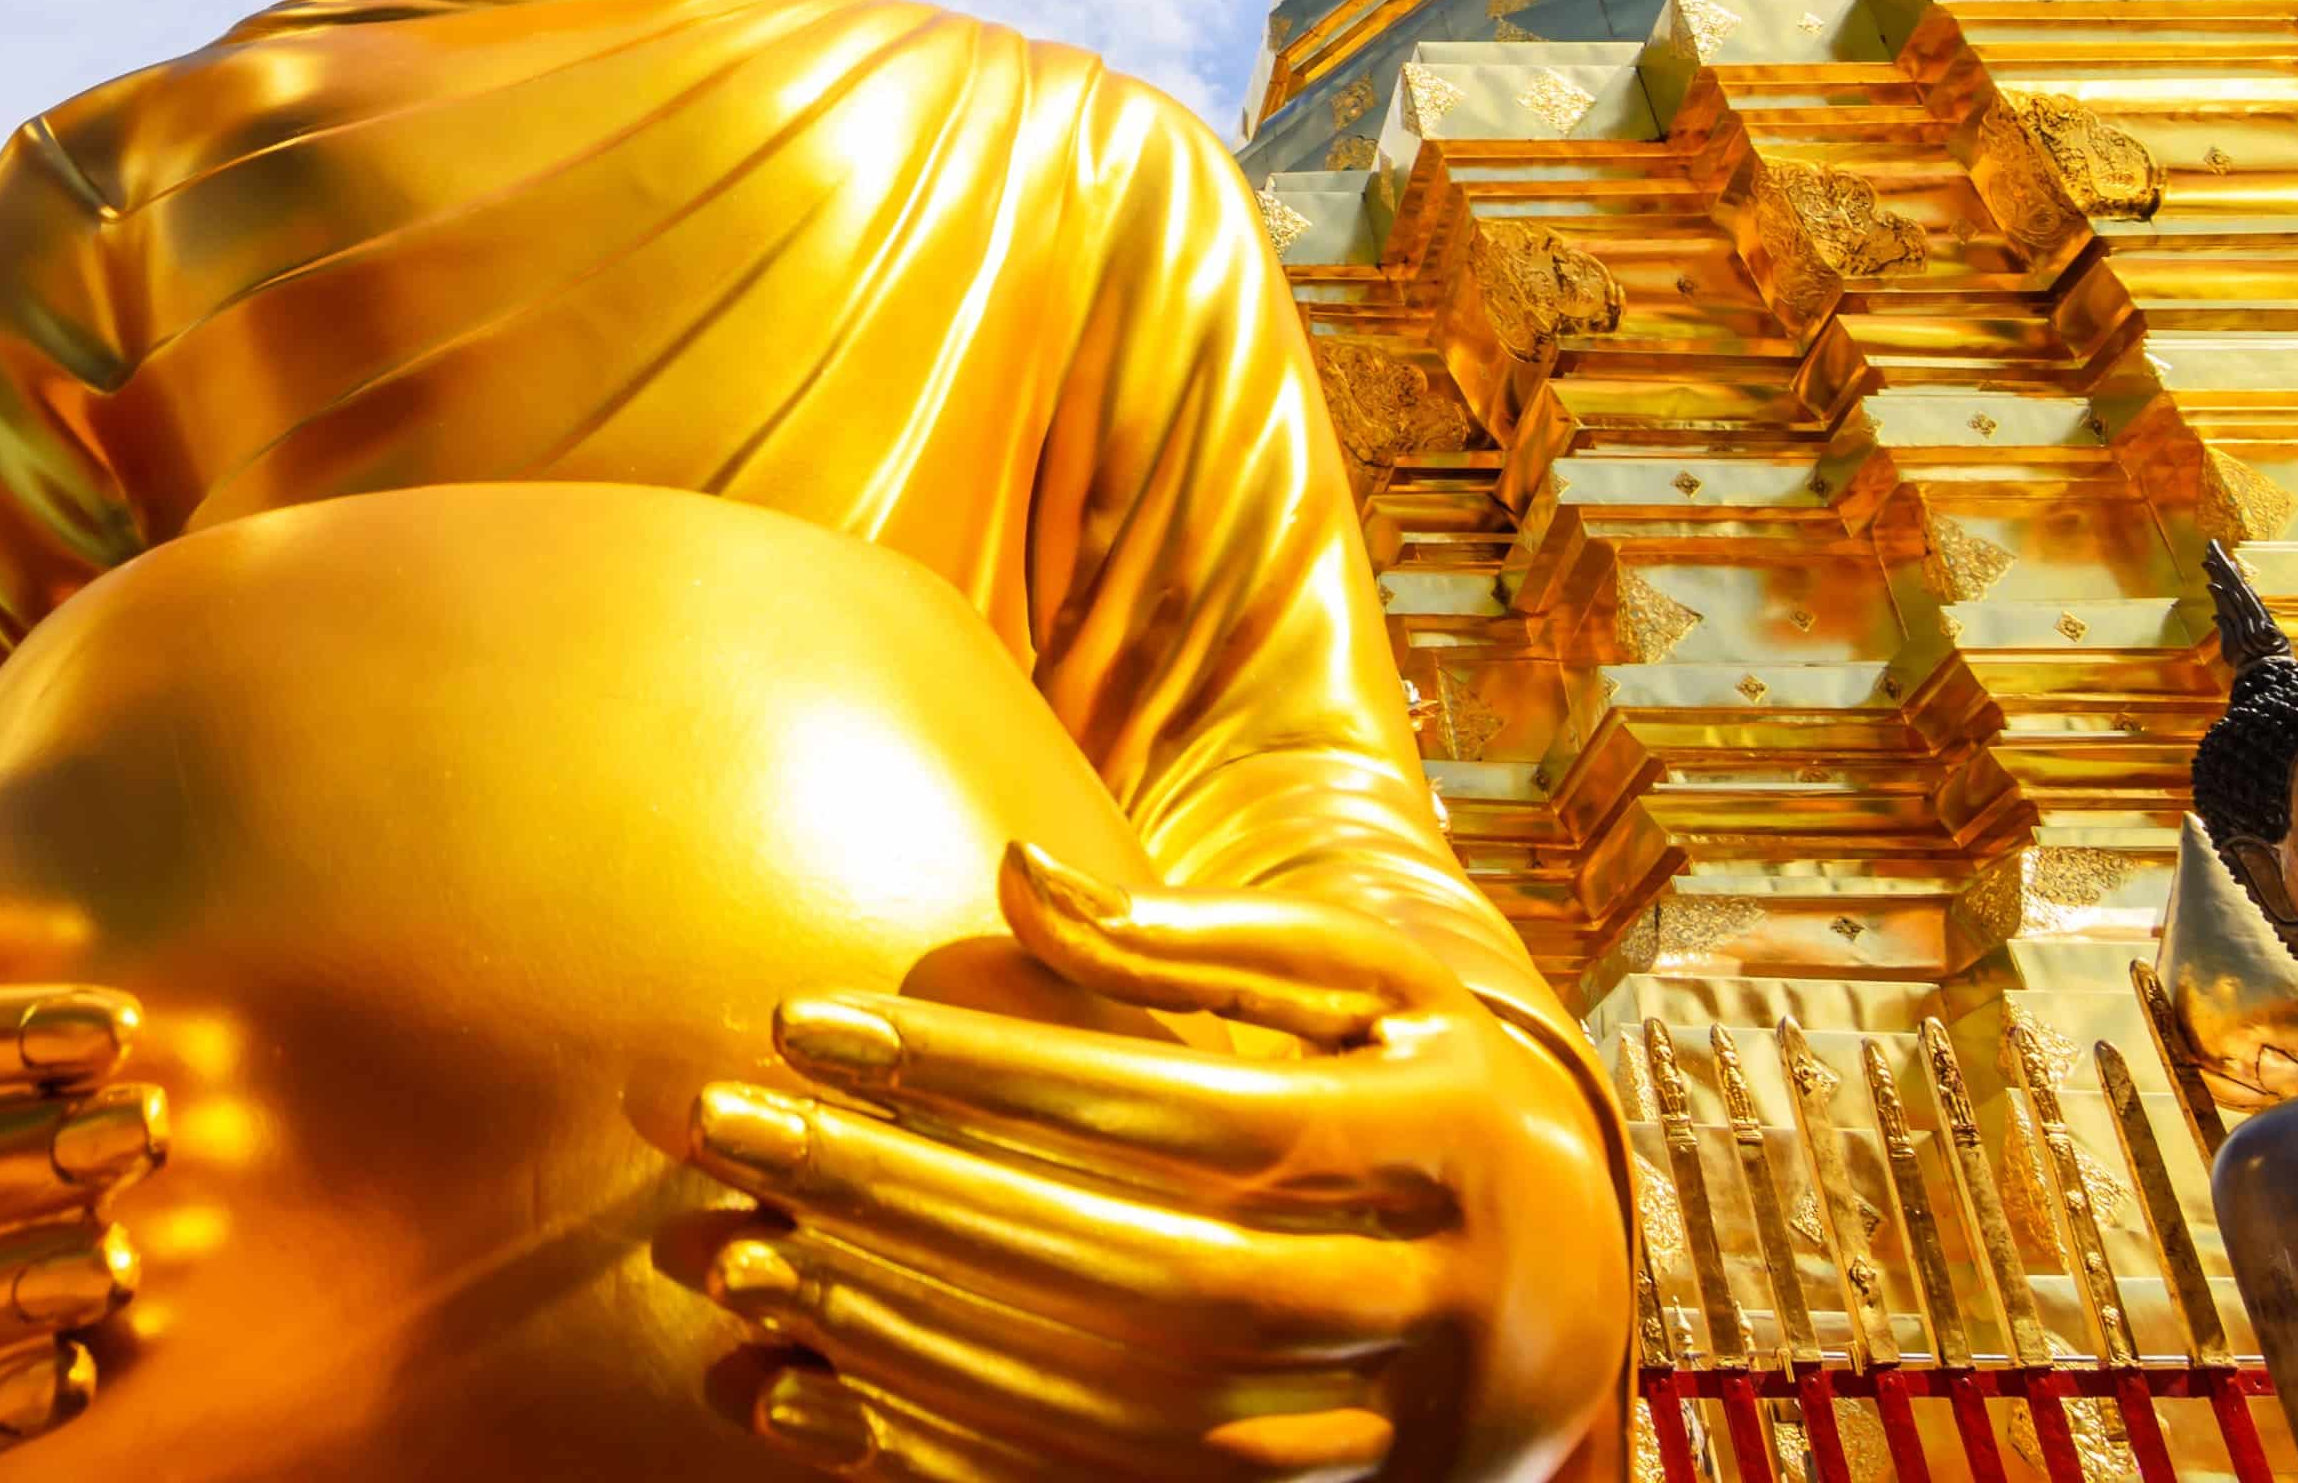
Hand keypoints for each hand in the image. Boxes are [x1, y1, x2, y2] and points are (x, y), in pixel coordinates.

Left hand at [689, 844, 1625, 1482]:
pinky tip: (806, 1395)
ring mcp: (1375, 1437)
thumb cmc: (1429, 1090)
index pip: (1194, 1107)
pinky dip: (949, 1464)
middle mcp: (1430, 1304)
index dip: (998, 1070)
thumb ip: (1203, 936)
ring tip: (747, 1258)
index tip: (808, 1016)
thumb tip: (1018, 873)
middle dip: (920, 1201)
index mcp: (1452, 1139)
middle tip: (734, 1128)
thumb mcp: (1373, 985)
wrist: (1563, 1301)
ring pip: (1126, 1414)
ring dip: (918, 1343)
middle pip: (1150, 1271)